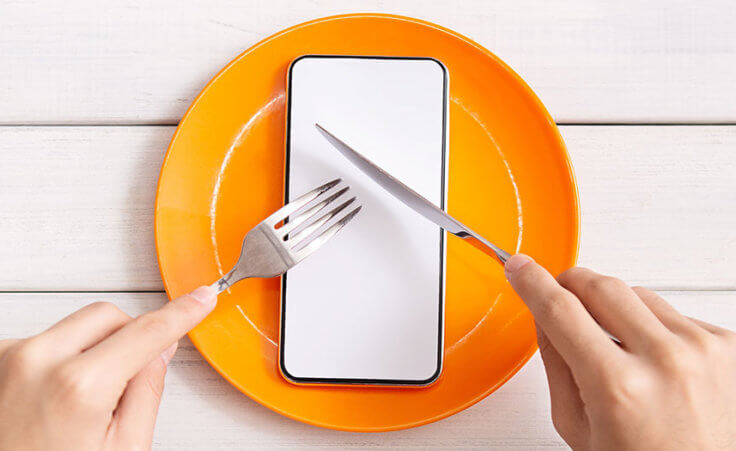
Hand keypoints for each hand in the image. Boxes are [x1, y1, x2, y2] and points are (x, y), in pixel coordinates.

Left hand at [0, 286, 216, 450]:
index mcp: (78, 387)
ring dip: (92, 350)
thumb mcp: (124, 450)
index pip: (147, 332)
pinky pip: (45, 341)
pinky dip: (62, 359)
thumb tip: (158, 353)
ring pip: (74, 327)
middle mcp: (36, 361)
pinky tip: (56, 399)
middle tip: (130, 377)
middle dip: (129, 337)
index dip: (181, 313)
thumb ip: (147, 394)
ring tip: (82, 401)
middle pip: (108, 316)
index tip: (200, 298)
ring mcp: (8, 359)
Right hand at [505, 255, 735, 449]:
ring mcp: (701, 349)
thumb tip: (544, 314)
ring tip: (621, 352)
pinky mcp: (726, 344)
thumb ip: (556, 364)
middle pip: (600, 286)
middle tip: (563, 300)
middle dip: (572, 286)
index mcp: (617, 387)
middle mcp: (665, 360)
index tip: (520, 267)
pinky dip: (654, 328)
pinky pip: (673, 312)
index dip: (533, 282)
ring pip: (637, 294)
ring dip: (616, 311)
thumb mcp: (577, 426)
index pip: (560, 310)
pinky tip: (655, 362)